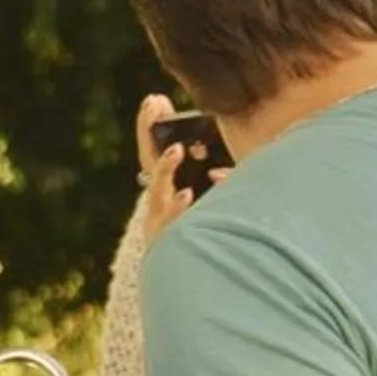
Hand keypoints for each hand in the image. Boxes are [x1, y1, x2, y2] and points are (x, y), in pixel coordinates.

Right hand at [132, 95, 218, 245]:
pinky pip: (173, 220)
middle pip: (151, 161)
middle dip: (150, 132)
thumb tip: (226, 164)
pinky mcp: (168, 238)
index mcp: (165, 188)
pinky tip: (186, 194)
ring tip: (176, 149)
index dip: (150, 125)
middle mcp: (158, 199)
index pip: (153, 150)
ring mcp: (161, 218)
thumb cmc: (199, 234)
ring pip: (159, 189)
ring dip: (166, 168)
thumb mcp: (200, 202)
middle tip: (155, 106)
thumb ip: (210, 180)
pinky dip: (178, 207)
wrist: (185, 276)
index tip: (154, 99)